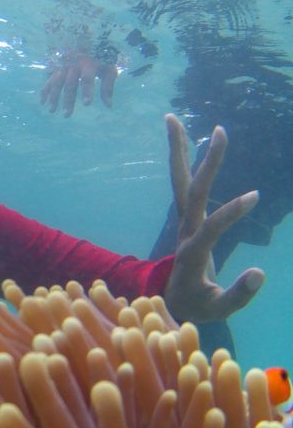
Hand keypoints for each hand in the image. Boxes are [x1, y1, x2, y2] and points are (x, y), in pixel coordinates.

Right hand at [40, 51, 117, 116]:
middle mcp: (74, 65)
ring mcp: (64, 65)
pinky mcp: (56, 67)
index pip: (87, 78)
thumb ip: (107, 86)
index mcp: (89, 64)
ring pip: (57, 82)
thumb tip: (108, 106)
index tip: (87, 104)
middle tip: (67, 115)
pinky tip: (42, 102)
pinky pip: (49, 79)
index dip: (87, 91)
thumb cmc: (100, 58)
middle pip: (70, 84)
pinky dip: (45, 90)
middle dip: (68, 100)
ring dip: (54, 97)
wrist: (86, 40)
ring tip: (52, 110)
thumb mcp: (108, 69)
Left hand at [161, 113, 264, 322]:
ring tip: (172, 118)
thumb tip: (259, 274)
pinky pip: (183, 184)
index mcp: (192, 253)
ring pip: (180, 181)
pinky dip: (182, 159)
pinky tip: (183, 137)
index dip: (229, 213)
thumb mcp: (219, 309)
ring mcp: (184, 221)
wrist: (169, 302)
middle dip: (204, 163)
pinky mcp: (187, 217)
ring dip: (177, 150)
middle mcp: (185, 231)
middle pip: (191, 192)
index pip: (210, 227)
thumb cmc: (196, 306)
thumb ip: (239, 294)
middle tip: (219, 130)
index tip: (254, 196)